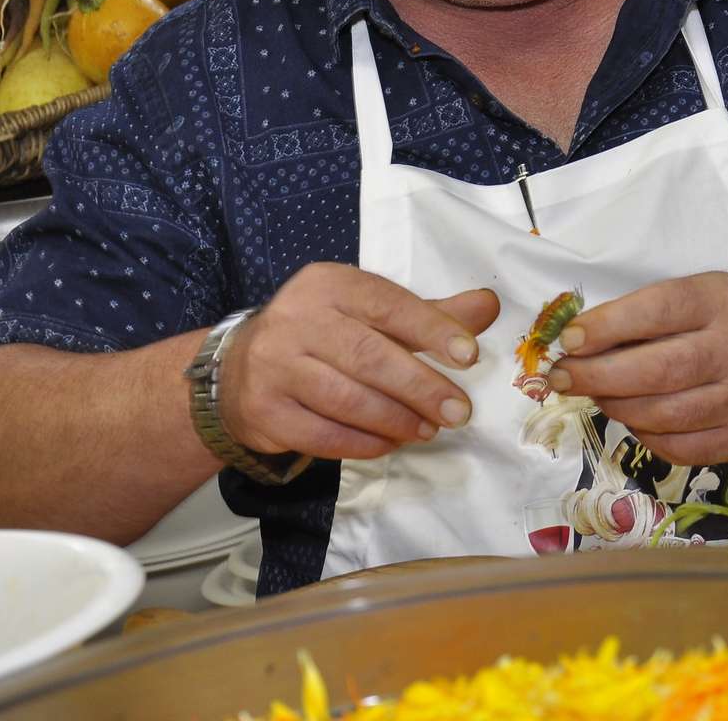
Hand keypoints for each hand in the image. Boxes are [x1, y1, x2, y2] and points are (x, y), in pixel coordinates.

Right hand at [219, 264, 499, 461]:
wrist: (239, 370)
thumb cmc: (322, 336)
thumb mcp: (369, 312)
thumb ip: (428, 314)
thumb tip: (488, 306)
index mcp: (328, 284)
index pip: (387, 304)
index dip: (431, 329)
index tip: (468, 356)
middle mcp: (296, 319)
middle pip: (368, 356)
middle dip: (420, 386)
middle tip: (458, 411)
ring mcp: (274, 366)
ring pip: (346, 399)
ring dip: (396, 419)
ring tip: (429, 429)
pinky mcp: (266, 411)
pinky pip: (323, 435)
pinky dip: (364, 443)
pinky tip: (391, 443)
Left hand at [548, 271, 727, 467]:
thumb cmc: (726, 320)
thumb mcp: (697, 295)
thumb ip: (645, 313)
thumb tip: (579, 345)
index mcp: (725, 302)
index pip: (658, 311)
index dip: (607, 327)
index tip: (570, 340)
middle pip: (657, 371)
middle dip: (597, 376)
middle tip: (562, 377)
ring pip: (663, 415)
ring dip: (615, 406)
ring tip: (597, 394)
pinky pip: (677, 447)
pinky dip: (644, 434)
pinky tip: (633, 416)